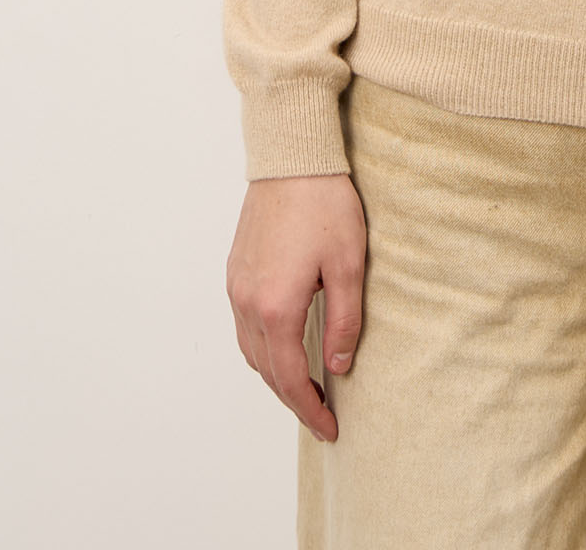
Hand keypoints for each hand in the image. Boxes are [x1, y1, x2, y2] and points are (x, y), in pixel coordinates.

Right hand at [226, 173, 367, 442]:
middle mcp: (247, 302)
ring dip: (274, 374)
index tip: (330, 428)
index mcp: (276, 307)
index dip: (309, 408)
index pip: (289, 377)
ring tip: (305, 384)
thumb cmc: (325, 205)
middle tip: (321, 414)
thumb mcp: (350, 265)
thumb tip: (337, 366)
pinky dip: (262, 347)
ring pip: (250, 350)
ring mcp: (237, 285)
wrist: (292, 158)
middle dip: (292, 398)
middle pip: (265, 370)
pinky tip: (283, 344)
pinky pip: (243, 325)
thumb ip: (344, 321)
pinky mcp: (235, 269)